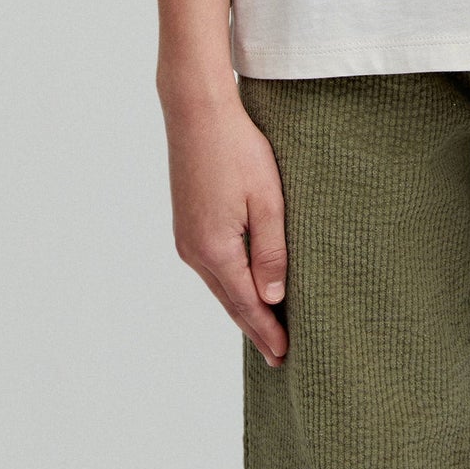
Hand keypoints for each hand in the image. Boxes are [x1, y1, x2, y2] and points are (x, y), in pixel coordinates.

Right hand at [162, 89, 288, 366]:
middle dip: (255, 326)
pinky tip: (243, 285)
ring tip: (266, 325)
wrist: (197, 112)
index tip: (284, 356)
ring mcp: (186, 237)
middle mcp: (193, 251)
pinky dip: (229, 282)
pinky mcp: (186, 222)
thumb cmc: (237, 149)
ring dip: (241, 305)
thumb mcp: (267, 200)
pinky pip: (212, 265)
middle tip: (279, 354)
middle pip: (229, 300)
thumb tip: (273, 299)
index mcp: (215, 249)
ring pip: (219, 284)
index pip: (246, 305)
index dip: (266, 331)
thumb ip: (271, 252)